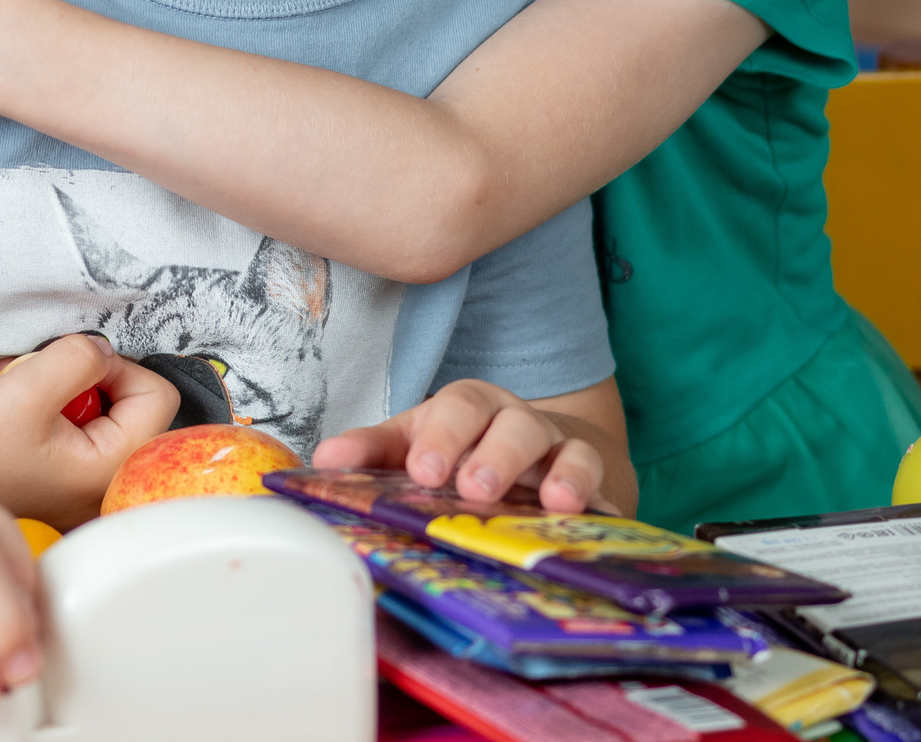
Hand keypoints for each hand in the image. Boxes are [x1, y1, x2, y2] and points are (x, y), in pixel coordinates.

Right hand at [0, 335, 180, 529]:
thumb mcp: (24, 389)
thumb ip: (77, 359)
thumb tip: (104, 350)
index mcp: (111, 469)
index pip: (158, 395)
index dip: (115, 368)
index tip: (70, 371)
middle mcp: (110, 483)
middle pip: (135, 401)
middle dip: (89, 379)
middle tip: (43, 382)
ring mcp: (90, 483)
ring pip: (108, 409)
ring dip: (68, 388)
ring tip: (26, 394)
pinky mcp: (70, 476)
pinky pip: (86, 425)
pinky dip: (57, 405)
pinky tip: (24, 407)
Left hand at [313, 379, 626, 516]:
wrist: (551, 457)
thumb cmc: (471, 453)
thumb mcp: (421, 446)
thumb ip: (375, 453)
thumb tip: (322, 459)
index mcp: (468, 409)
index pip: (454, 407)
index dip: (440, 436)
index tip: (424, 471)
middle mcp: (513, 420)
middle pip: (507, 421)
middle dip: (491, 453)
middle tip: (474, 488)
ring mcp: (556, 448)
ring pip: (558, 446)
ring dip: (554, 472)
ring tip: (547, 501)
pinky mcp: (593, 480)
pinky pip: (598, 478)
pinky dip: (592, 493)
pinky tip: (584, 513)